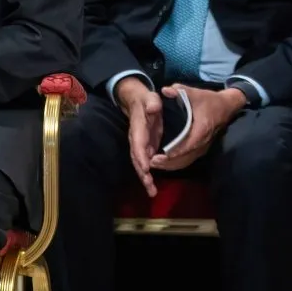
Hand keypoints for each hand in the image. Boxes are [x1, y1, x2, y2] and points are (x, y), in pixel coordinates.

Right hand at [115, 77, 162, 196]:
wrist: (138, 102)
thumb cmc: (147, 100)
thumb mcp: (150, 98)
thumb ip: (152, 103)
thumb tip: (154, 108)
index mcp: (138, 129)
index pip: (138, 144)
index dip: (141, 157)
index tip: (145, 169)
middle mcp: (137, 140)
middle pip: (137, 159)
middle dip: (142, 174)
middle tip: (150, 188)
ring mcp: (140, 145)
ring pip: (140, 164)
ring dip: (145, 178)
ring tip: (152, 192)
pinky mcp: (146, 148)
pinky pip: (145, 163)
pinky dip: (147, 175)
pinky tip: (152, 185)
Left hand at [150, 85, 246, 171]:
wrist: (226, 107)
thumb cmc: (209, 100)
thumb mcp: (195, 93)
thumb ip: (180, 91)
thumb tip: (165, 90)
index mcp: (201, 129)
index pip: (188, 144)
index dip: (176, 151)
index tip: (162, 155)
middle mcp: (203, 142)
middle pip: (186, 157)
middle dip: (169, 162)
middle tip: (152, 162)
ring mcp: (203, 147)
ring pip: (187, 161)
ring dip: (171, 165)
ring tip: (155, 165)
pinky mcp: (201, 149)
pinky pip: (188, 159)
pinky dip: (176, 163)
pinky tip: (164, 164)